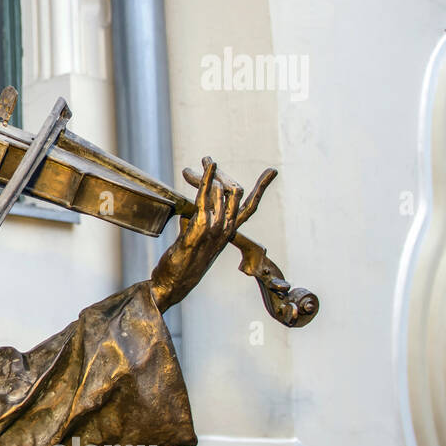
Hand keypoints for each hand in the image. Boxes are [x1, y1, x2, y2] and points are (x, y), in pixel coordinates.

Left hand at [149, 158, 274, 311]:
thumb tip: (187, 211)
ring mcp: (215, 229)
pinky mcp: (200, 228)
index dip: (262, 188)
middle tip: (207, 159)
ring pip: (221, 191)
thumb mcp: (192, 240)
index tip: (272, 172)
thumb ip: (193, 223)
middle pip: (235, 192)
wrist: (173, 285)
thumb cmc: (181, 265)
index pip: (250, 207)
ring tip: (198, 163)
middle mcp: (226, 229)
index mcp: (228, 233)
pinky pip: (205, 197)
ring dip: (208, 173)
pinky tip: (208, 165)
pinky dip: (207, 178)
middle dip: (222, 173)